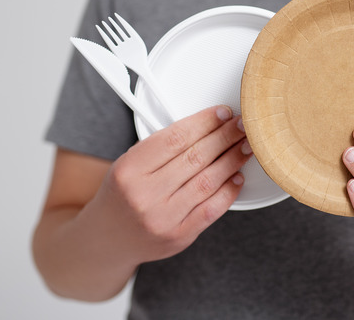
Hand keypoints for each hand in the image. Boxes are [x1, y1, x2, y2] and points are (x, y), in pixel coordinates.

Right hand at [88, 105, 251, 263]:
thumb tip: (206, 124)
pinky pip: (212, 209)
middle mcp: (144, 195)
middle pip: (196, 157)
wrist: (107, 240)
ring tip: (246, 147)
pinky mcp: (179, 237)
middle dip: (225, 137)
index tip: (223, 113)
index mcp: (129, 169)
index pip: (175, 137)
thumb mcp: (128, 164)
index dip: (205, 122)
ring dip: (232, 160)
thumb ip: (161, 146)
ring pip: (208, 181)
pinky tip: (237, 177)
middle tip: (244, 125)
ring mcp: (163, 218)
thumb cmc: (121, 196)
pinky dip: (228, 191)